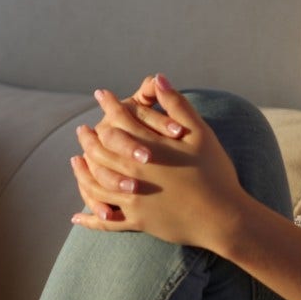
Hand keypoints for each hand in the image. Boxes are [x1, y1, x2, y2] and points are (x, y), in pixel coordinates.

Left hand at [70, 74, 248, 251]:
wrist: (223, 217)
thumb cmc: (215, 173)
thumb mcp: (201, 134)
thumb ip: (177, 105)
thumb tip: (158, 78)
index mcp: (148, 148)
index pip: (119, 120)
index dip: (110, 105)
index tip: (101, 95)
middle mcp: (133, 173)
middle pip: (100, 151)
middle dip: (89, 138)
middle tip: (82, 130)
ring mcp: (132, 200)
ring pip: (96, 184)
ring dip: (82, 171)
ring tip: (76, 161)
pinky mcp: (137, 221)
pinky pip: (106, 221)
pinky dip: (90, 218)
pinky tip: (78, 216)